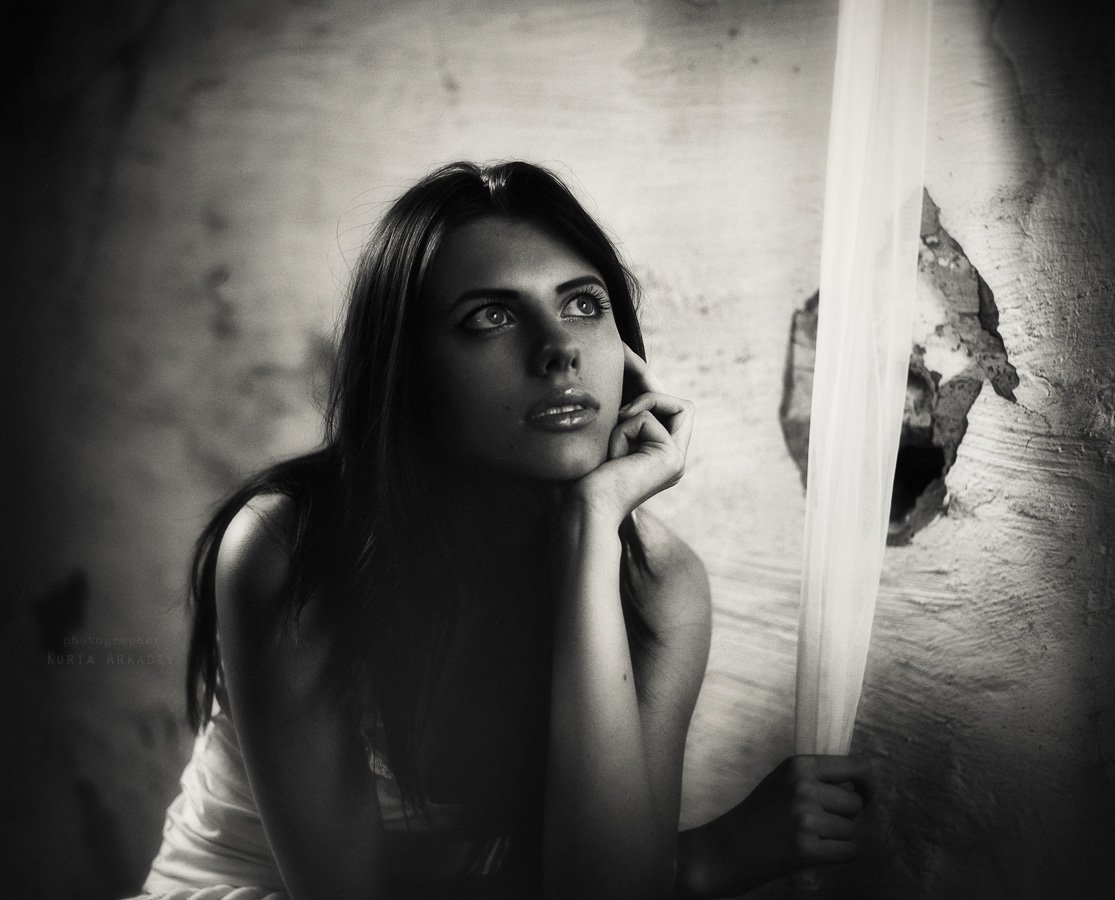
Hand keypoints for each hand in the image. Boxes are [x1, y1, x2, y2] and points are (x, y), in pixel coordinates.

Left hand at [571, 344, 694, 526]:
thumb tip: (609, 365)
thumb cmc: (573, 475)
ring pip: (673, 403)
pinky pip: (656, 415)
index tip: (618, 353)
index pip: (658, 404)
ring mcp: (674, 460)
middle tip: (618, 357)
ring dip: (639, 407)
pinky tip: (615, 448)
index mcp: (650, 453)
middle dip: (644, 376)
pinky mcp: (673, 459)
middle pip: (671, 400)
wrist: (576, 505)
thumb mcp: (594, 432)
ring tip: (614, 426)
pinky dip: (631, 423)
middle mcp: (667, 457)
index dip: (642, 377)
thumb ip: (611, 409)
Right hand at [679, 755, 875, 896]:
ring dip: (837, 839)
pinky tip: (813, 854)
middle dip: (843, 818)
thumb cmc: (754, 817)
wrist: (724, 850)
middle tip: (818, 824)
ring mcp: (805, 818)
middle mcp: (804, 787)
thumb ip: (814, 778)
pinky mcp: (806, 848)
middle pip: (855, 804)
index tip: (864, 796)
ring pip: (852, 830)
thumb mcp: (781, 782)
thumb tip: (857, 785)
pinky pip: (848, 852)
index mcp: (798, 765)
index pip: (856, 766)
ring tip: (809, 839)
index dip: (867, 784)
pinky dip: (837, 856)